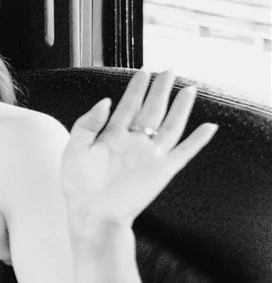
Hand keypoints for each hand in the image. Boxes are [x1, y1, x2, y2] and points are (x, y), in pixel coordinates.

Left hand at [62, 70, 216, 228]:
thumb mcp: (74, 147)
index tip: (144, 71)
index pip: (127, 105)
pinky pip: (185, 152)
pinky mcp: (162, 170)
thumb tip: (107, 100)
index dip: (136, 88)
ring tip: (189, 89)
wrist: (91, 213)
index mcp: (111, 136)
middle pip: (151, 110)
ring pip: (170, 125)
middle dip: (160, 89)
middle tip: (170, 69)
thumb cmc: (78, 184)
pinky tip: (209, 126)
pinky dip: (198, 140)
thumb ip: (88, 123)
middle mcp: (134, 142)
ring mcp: (149, 155)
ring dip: (180, 107)